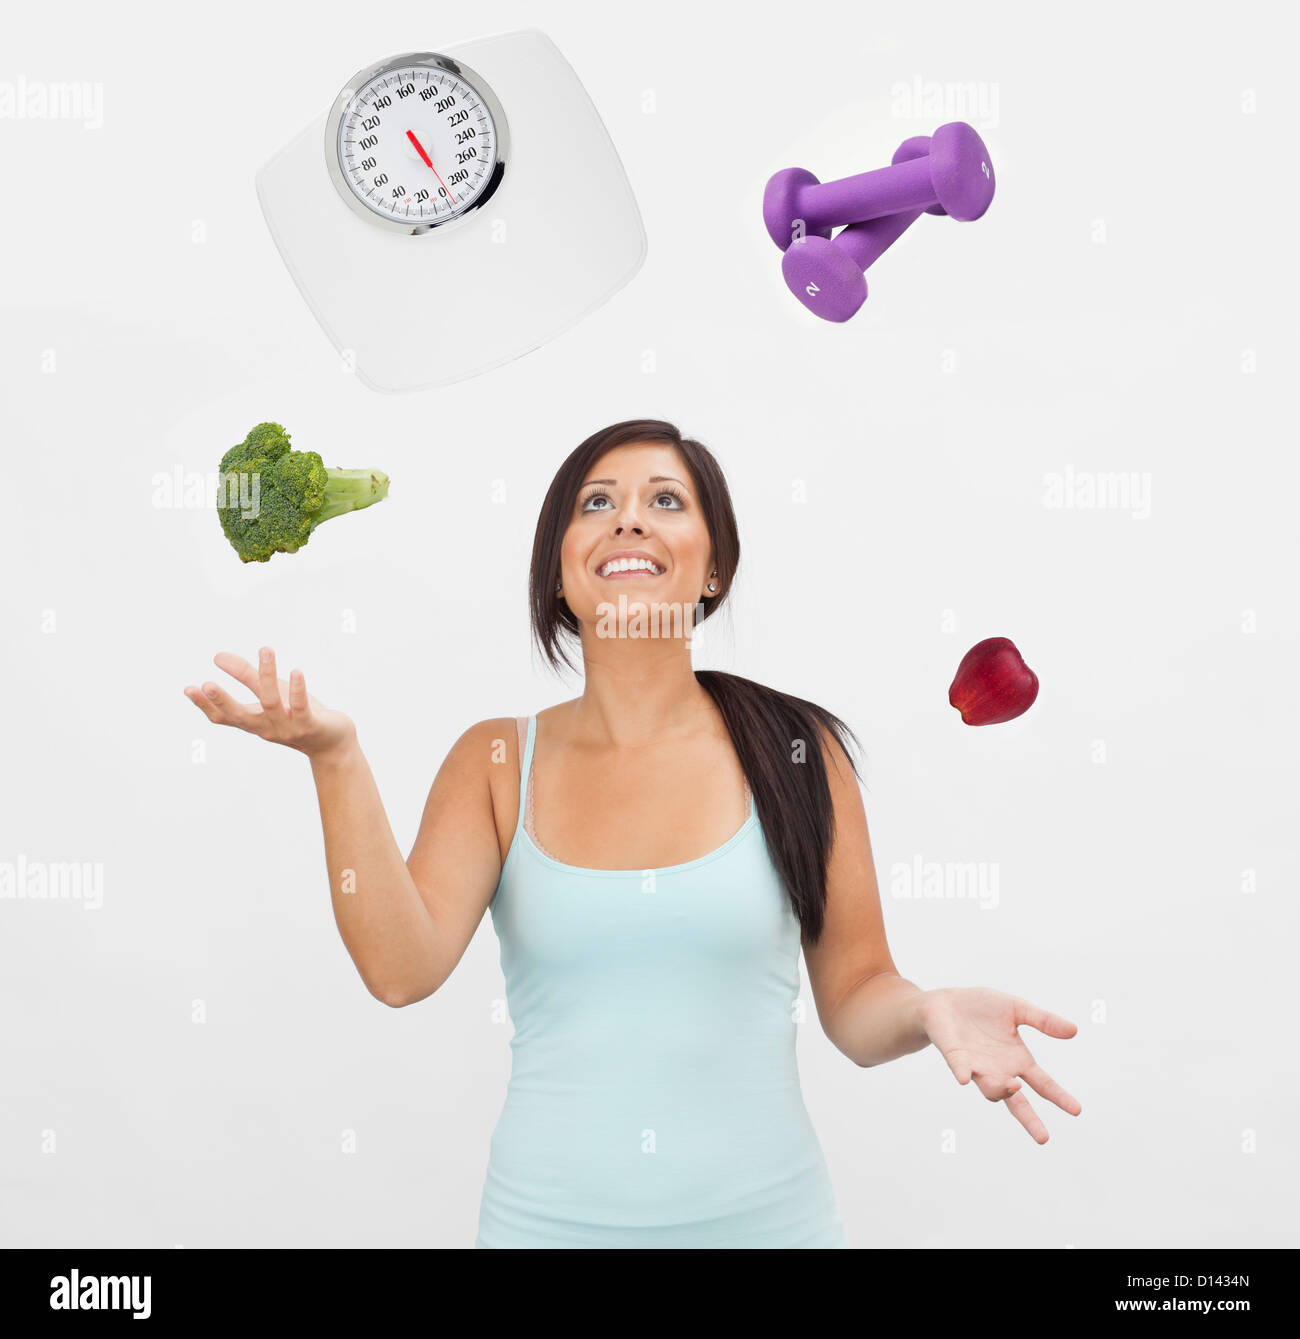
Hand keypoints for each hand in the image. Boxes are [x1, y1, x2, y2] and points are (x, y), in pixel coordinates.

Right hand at [184, 647, 355, 759]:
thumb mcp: (270, 692)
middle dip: (224, 700)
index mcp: (253, 722)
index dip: (205, 705)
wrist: (332, 742)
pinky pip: (301, 706)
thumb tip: (217, 656)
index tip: (189, 688)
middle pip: (240, 715)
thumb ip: (246, 675)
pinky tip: (296, 672)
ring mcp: (287, 728)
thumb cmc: (296, 714)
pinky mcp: (310, 725)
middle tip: (207, 684)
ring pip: (272, 703)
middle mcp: (266, 728)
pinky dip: (298, 689)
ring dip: (267, 675)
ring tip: (265, 649)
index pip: (223, 717)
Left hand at [918, 987, 1081, 1142]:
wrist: (946, 1002)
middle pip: (1018, 1102)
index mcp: (1017, 1060)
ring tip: (1013, 1086)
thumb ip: (1043, 1020)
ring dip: (1001, 1090)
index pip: (1043, 1084)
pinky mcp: (956, 1057)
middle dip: (1030, 1120)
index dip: (1059, 1097)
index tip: (1076, 1110)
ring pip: (991, 1089)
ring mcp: (977, 1068)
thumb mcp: (1017, 1009)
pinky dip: (964, 1073)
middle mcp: (999, 1071)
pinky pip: (961, 1069)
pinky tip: (967, 1078)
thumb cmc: (983, 1008)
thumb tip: (1074, 1031)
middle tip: (1044, 1138)